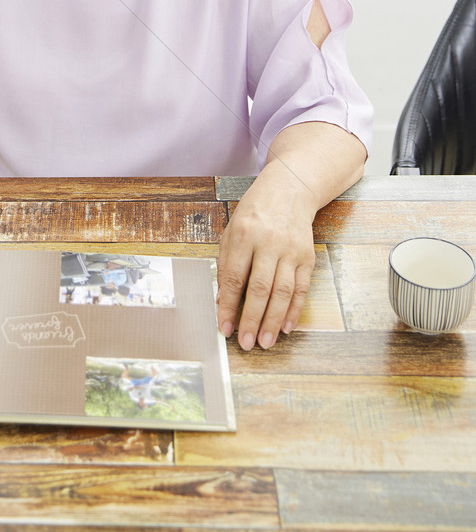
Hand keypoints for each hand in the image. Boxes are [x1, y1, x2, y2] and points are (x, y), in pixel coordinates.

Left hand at [215, 172, 316, 349]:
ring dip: (273, 320)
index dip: (228, 306)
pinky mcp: (307, 256)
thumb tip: (222, 301)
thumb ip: (227, 263)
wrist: (290, 189)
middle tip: (246, 342)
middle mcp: (268, 242)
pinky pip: (302, 288)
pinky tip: (285, 326)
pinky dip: (294, 310)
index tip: (224, 327)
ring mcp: (290, 250)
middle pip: (259, 288)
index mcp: (243, 234)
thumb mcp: (232, 230)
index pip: (234, 278)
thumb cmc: (255, 212)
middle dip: (252, 319)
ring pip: (282, 292)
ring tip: (265, 341)